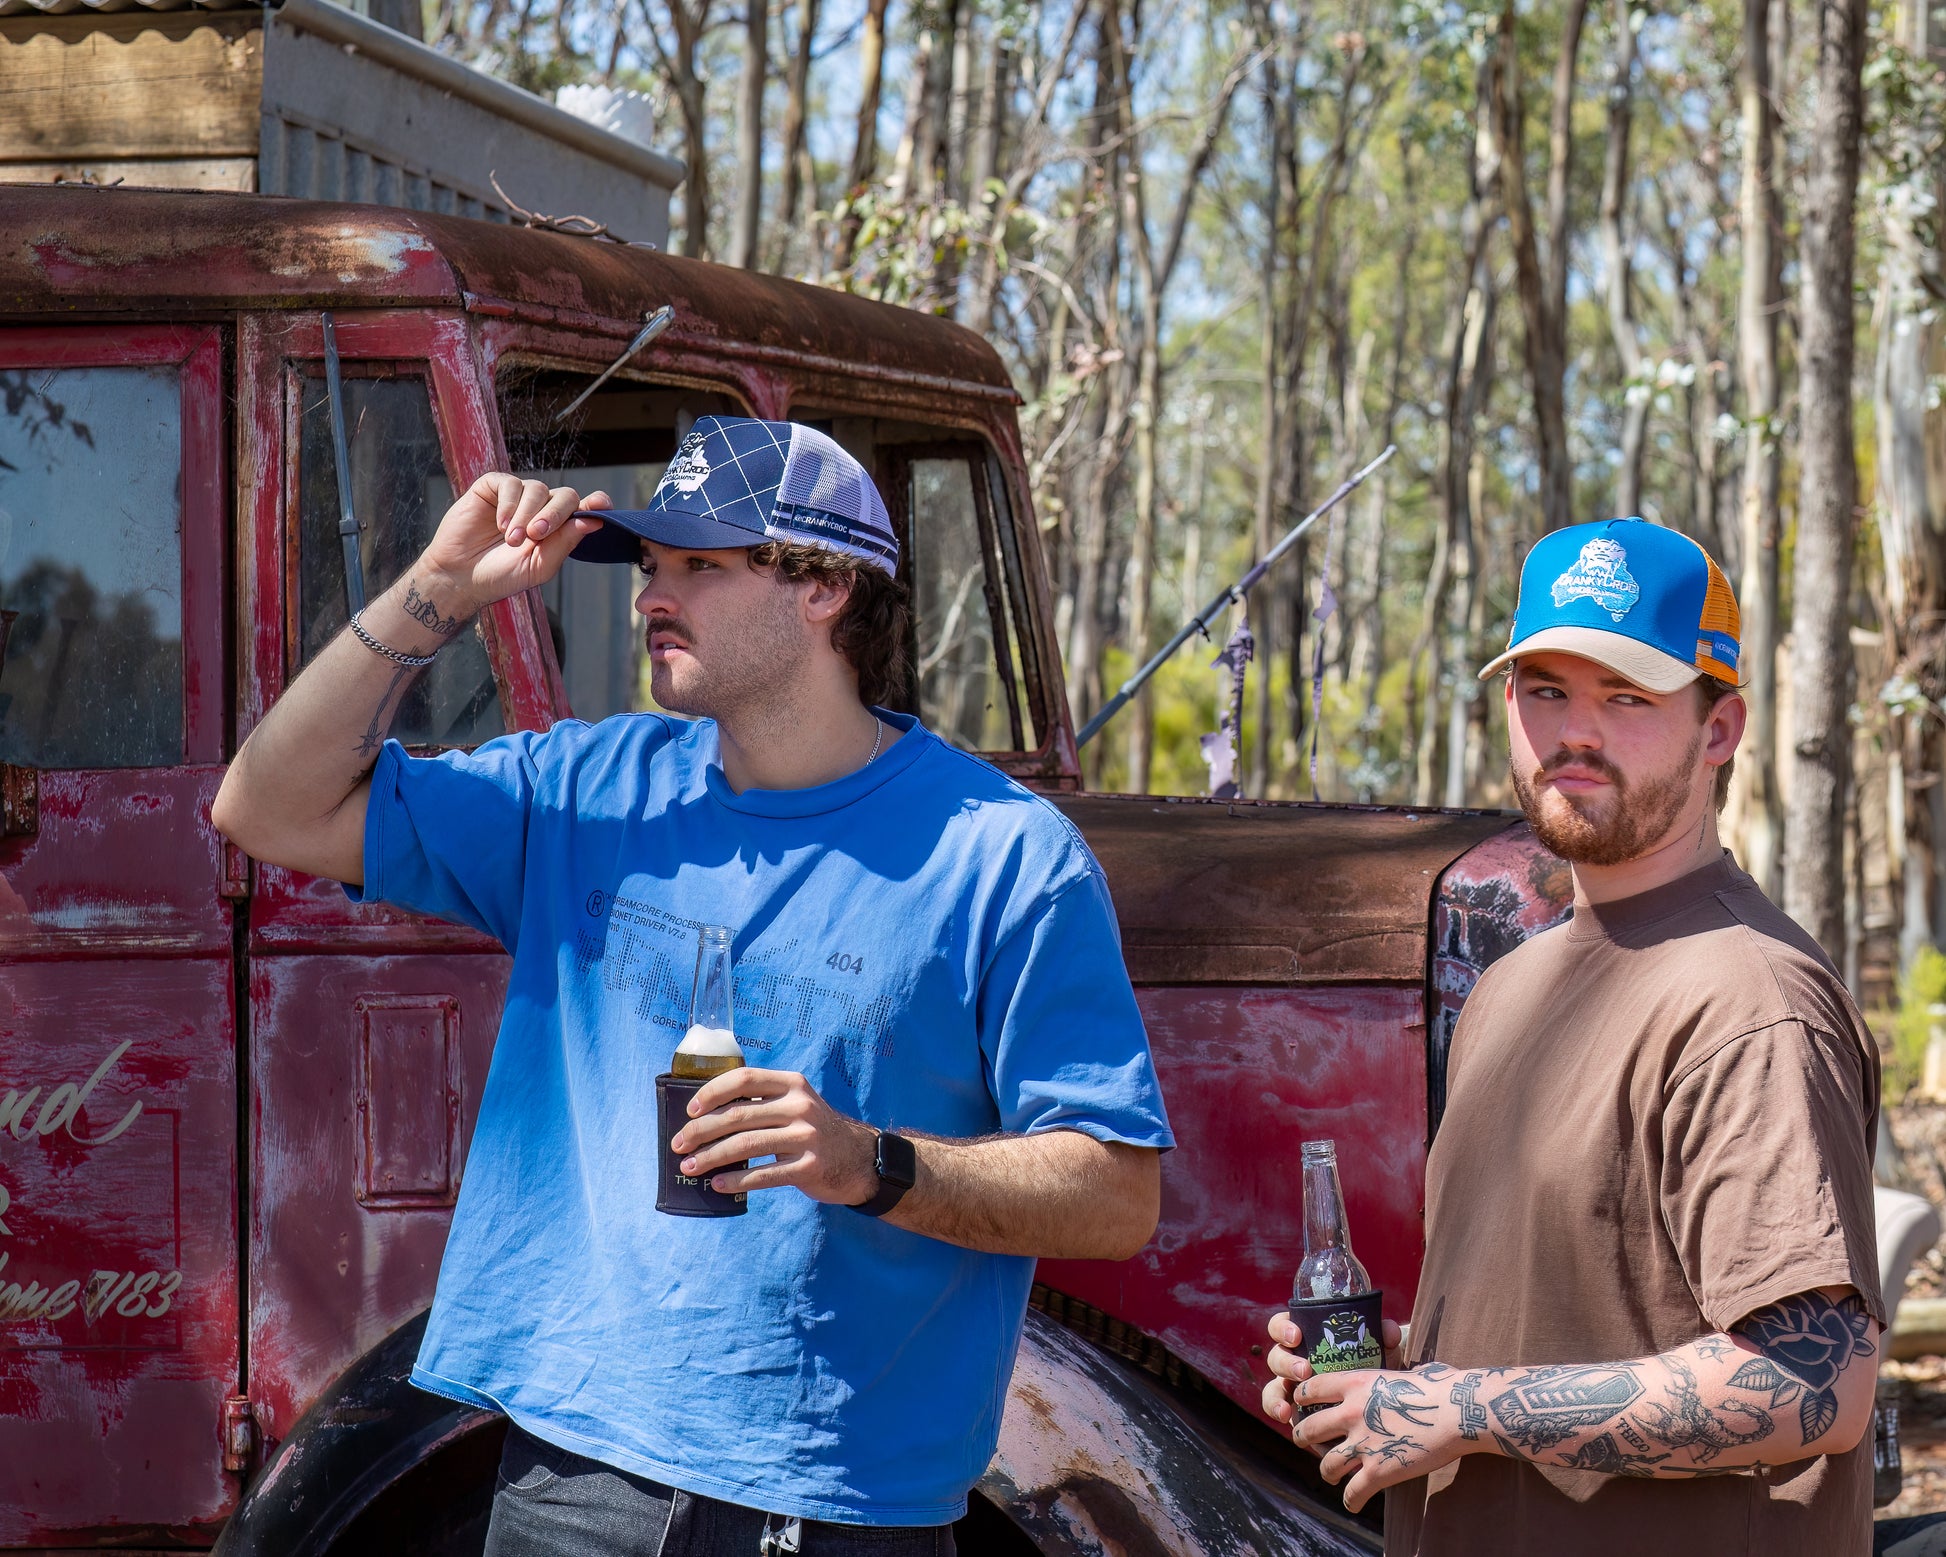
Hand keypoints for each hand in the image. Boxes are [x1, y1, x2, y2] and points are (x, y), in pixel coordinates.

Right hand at [415, 473, 611, 613]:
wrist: (461, 577)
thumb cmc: (502, 575)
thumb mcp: (539, 565)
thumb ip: (565, 542)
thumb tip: (594, 520)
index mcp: (559, 527)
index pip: (584, 508)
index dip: (596, 503)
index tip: (602, 505)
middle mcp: (541, 507)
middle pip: (565, 496)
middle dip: (554, 515)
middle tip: (536, 535)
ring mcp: (518, 495)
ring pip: (537, 489)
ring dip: (526, 515)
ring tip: (512, 540)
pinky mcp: (493, 487)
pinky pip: (510, 483)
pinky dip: (509, 504)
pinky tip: (501, 525)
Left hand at [668, 1068, 879, 1204]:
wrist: (859, 1159)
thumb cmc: (813, 1130)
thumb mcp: (795, 1104)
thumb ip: (762, 1102)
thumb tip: (705, 1117)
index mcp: (792, 1084)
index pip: (744, 1078)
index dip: (713, 1092)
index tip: (691, 1110)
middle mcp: (800, 1106)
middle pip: (739, 1115)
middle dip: (701, 1131)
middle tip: (679, 1144)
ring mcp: (806, 1137)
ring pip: (746, 1145)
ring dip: (711, 1157)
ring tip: (689, 1167)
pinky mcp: (809, 1167)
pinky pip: (764, 1175)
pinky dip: (736, 1180)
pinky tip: (718, 1184)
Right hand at [1261, 1309, 1405, 1419]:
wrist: (1375, 1400)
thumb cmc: (1372, 1366)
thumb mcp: (1378, 1349)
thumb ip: (1383, 1336)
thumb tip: (1388, 1333)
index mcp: (1307, 1338)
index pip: (1283, 1326)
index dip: (1283, 1328)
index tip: (1297, 1336)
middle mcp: (1294, 1359)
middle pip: (1277, 1356)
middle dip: (1286, 1363)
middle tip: (1304, 1370)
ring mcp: (1291, 1385)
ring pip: (1272, 1385)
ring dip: (1276, 1394)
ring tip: (1288, 1406)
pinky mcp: (1293, 1408)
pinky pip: (1276, 1407)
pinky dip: (1277, 1410)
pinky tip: (1286, 1417)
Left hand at [1263, 1313, 1467, 1513]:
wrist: (1458, 1412)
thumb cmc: (1442, 1387)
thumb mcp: (1408, 1371)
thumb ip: (1398, 1374)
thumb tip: (1413, 1373)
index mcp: (1355, 1383)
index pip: (1310, 1389)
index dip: (1300, 1399)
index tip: (1300, 1405)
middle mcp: (1351, 1412)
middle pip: (1307, 1428)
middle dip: (1302, 1437)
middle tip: (1304, 1441)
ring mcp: (1363, 1444)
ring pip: (1326, 1465)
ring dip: (1327, 1472)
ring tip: (1331, 1474)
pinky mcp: (1379, 1471)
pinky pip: (1353, 1493)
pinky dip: (1351, 1500)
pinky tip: (1353, 1502)